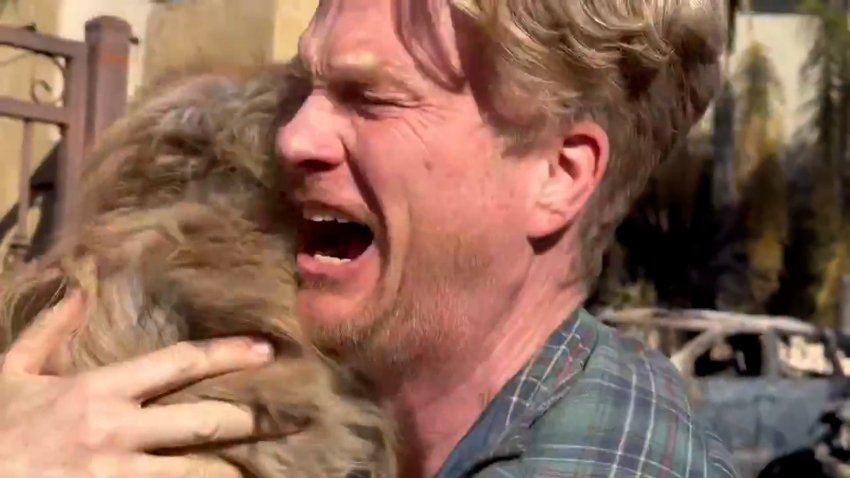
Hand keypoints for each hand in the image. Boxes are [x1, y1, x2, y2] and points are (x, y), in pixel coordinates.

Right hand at [0, 290, 274, 476]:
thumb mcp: (11, 375)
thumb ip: (47, 333)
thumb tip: (77, 292)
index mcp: (98, 391)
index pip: (178, 363)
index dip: (228, 355)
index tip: (267, 350)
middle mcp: (116, 431)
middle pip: (204, 422)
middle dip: (256, 419)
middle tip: (298, 417)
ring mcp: (116, 475)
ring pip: (196, 472)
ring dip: (235, 470)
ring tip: (270, 467)